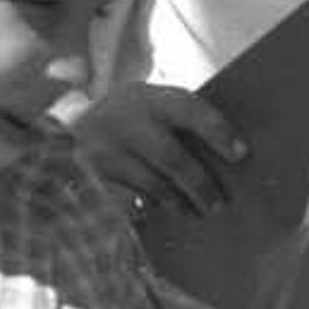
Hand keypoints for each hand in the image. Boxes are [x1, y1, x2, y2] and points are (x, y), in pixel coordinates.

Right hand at [75, 81, 242, 220]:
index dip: (217, 131)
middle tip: (219, 205)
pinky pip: (130, 199)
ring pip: (152, 184)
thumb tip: (232, 154)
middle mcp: (125, 121)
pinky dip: (150, 205)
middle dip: (200, 184)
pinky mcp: (92, 178)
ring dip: (178, 201)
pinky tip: (162, 208)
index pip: (189, 109)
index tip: (241, 153)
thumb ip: (180, 121)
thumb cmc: (130, 119)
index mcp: (148, 98)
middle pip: (171, 158)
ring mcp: (104, 151)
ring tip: (196, 210)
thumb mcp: (150, 105)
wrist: (67, 130)